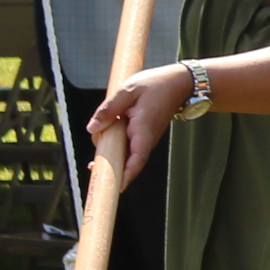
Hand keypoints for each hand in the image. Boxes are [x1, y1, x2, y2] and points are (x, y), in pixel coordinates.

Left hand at [90, 62, 192, 184]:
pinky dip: (117, 145)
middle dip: (112, 166)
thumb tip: (91, 128)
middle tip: (92, 166)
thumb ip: (109, 109)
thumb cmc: (154, 84)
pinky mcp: (144, 132)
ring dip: (112, 154)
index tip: (117, 188)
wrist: (178, 82)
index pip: (136, 159)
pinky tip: (105, 138)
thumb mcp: (127, 91)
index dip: (127, 175)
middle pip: (129, 160)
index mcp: (143, 129)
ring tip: (96, 149)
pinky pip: (130, 144)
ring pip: (128, 152)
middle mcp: (147, 137)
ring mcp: (147, 136)